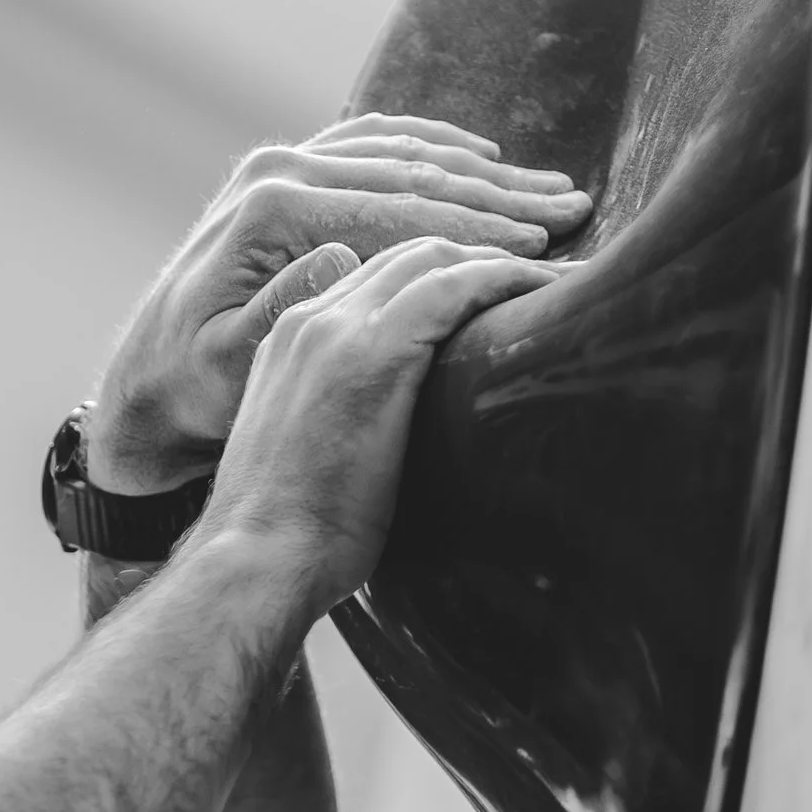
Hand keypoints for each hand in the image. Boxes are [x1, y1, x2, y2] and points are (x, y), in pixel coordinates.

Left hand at [90, 116, 588, 488]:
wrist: (143, 387)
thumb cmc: (193, 396)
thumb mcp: (231, 366)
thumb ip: (280, 309)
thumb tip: (340, 256)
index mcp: (270, 212)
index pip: (399, 211)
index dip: (479, 227)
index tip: (544, 242)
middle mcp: (273, 174)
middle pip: (408, 173)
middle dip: (497, 192)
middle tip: (572, 203)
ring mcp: (277, 168)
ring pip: (397, 153)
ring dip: (476, 169)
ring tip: (545, 185)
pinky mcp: (283, 176)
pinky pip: (371, 145)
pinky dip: (429, 148)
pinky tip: (477, 157)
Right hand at [198, 233, 557, 616]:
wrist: (257, 560)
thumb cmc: (291, 536)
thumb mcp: (313, 455)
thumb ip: (347, 418)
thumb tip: (401, 436)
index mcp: (288, 340)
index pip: (374, 276)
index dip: (438, 272)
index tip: (490, 290)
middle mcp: (309, 320)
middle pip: (405, 252)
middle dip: (476, 250)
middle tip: (539, 267)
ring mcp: (336, 329)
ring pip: (431, 255)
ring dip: (499, 258)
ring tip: (554, 273)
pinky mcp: (373, 352)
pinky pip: (453, 286)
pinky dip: (504, 276)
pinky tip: (543, 285)